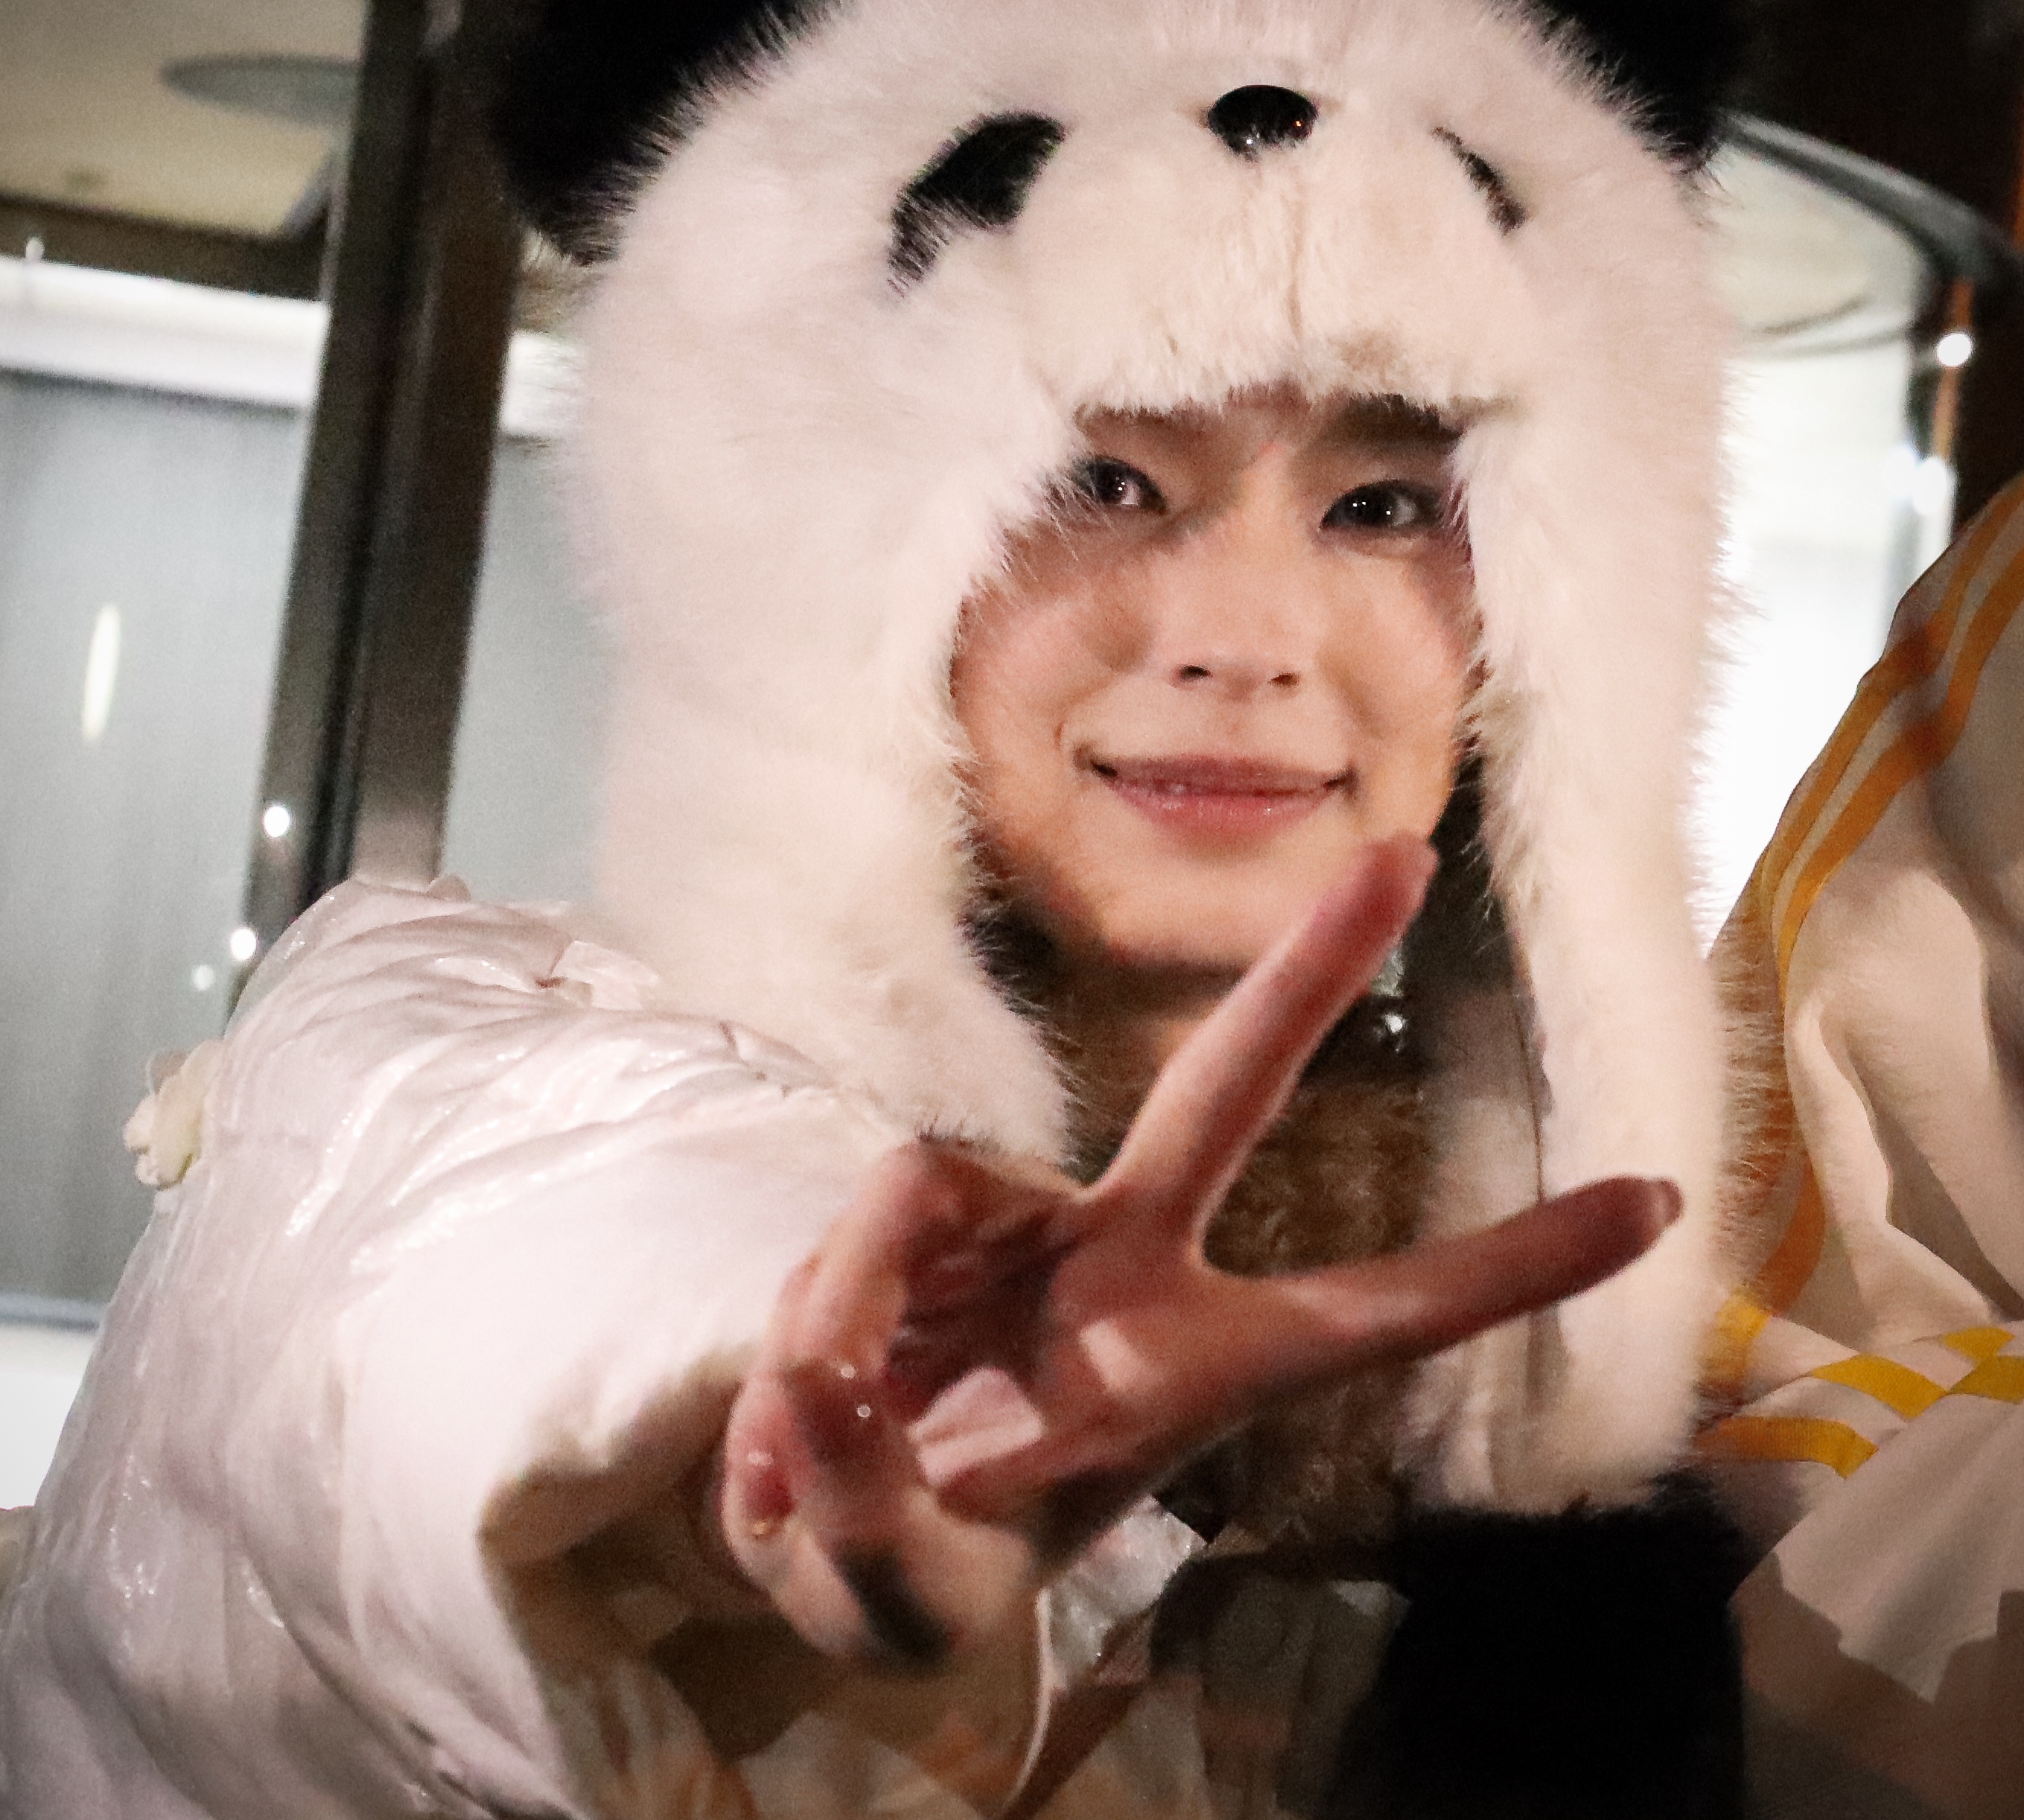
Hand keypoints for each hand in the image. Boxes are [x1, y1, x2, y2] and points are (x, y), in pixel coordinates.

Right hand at [718, 837, 1677, 1664]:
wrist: (836, 1530)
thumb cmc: (924, 1564)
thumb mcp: (901, 1593)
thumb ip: (867, 1503)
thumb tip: (821, 1376)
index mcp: (1190, 1375)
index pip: (1374, 1312)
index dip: (1510, 1263)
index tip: (1659, 1203)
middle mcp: (1126, 1263)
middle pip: (1227, 1095)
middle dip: (1306, 975)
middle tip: (1404, 856)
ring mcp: (1024, 1219)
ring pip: (926, 1191)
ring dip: (847, 1317)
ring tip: (804, 1456)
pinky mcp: (926, 1199)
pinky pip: (861, 1215)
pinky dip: (810, 1316)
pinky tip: (789, 1421)